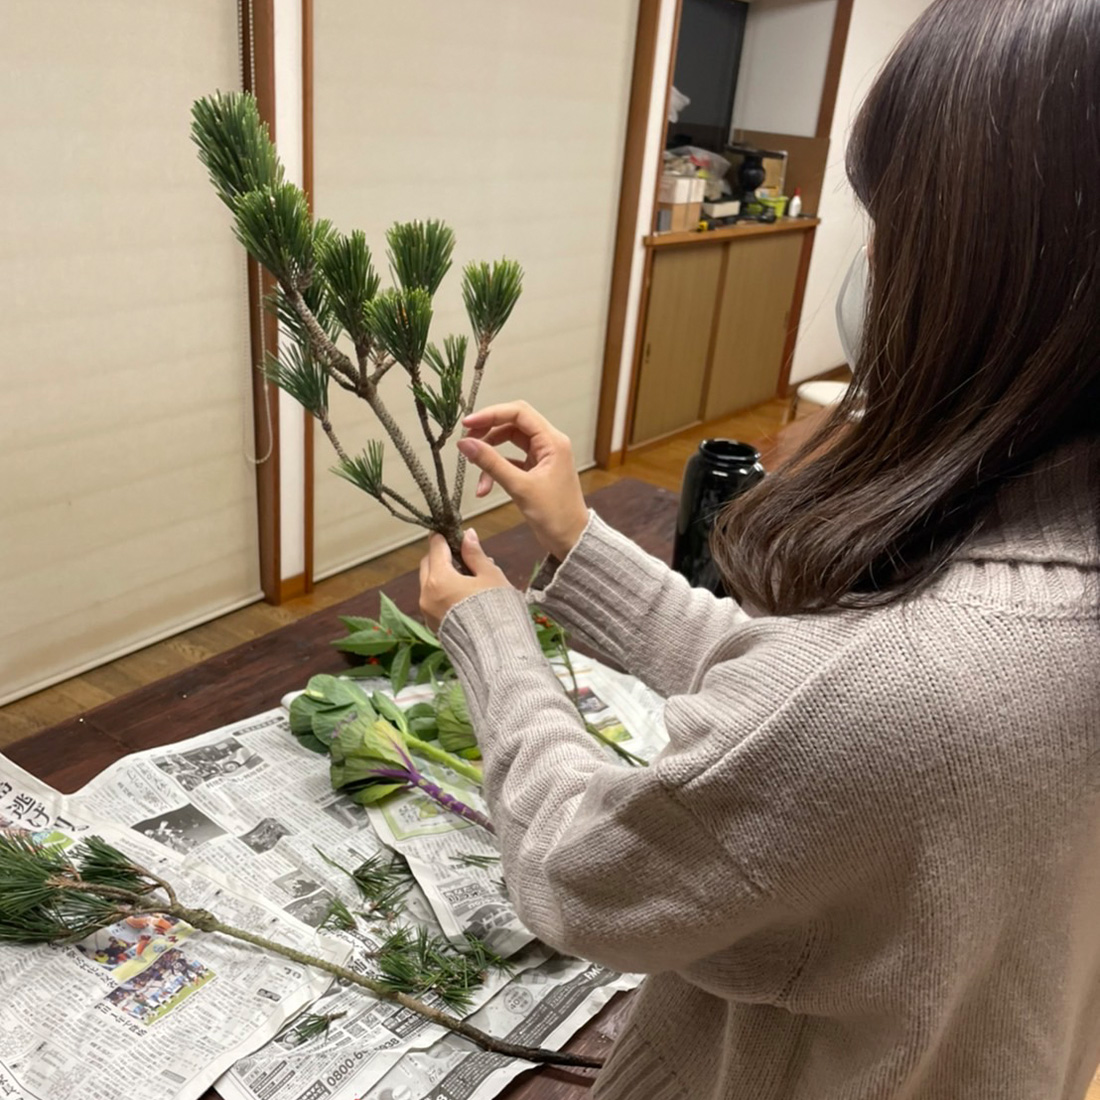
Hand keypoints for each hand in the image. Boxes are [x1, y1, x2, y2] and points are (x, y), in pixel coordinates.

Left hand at [419, 529, 511, 631]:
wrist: (498, 652)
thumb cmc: (498, 610)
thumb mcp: (490, 577)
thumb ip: (475, 555)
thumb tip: (467, 535)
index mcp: (439, 579)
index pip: (436, 547)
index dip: (444, 537)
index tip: (452, 532)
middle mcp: (426, 595)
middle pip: (427, 565)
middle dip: (441, 556)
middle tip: (462, 555)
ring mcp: (428, 613)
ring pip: (429, 584)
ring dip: (442, 575)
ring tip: (468, 577)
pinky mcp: (433, 626)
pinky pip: (433, 601)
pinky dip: (443, 593)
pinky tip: (463, 595)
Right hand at [456, 401, 588, 559]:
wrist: (571, 539)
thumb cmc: (556, 515)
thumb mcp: (520, 487)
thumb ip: (491, 463)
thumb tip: (466, 444)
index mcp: (552, 441)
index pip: (518, 413)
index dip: (491, 414)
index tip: (467, 424)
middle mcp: (548, 443)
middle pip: (511, 424)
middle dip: (487, 433)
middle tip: (466, 443)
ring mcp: (541, 456)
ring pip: (508, 443)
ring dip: (489, 456)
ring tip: (476, 476)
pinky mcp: (535, 469)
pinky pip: (509, 460)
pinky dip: (495, 470)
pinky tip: (485, 487)